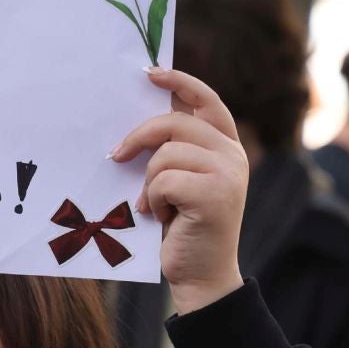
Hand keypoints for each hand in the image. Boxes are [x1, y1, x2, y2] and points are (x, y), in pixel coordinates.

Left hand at [110, 67, 247, 313]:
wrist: (200, 274)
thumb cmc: (181, 225)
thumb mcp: (178, 180)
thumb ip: (172, 149)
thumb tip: (138, 116)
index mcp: (226, 146)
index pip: (207, 100)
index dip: (180, 82)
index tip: (150, 73)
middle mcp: (233, 155)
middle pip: (174, 123)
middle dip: (138, 137)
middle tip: (115, 155)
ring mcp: (228, 173)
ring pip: (165, 154)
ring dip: (148, 182)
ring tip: (154, 205)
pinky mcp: (215, 194)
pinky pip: (164, 180)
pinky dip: (153, 199)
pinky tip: (160, 217)